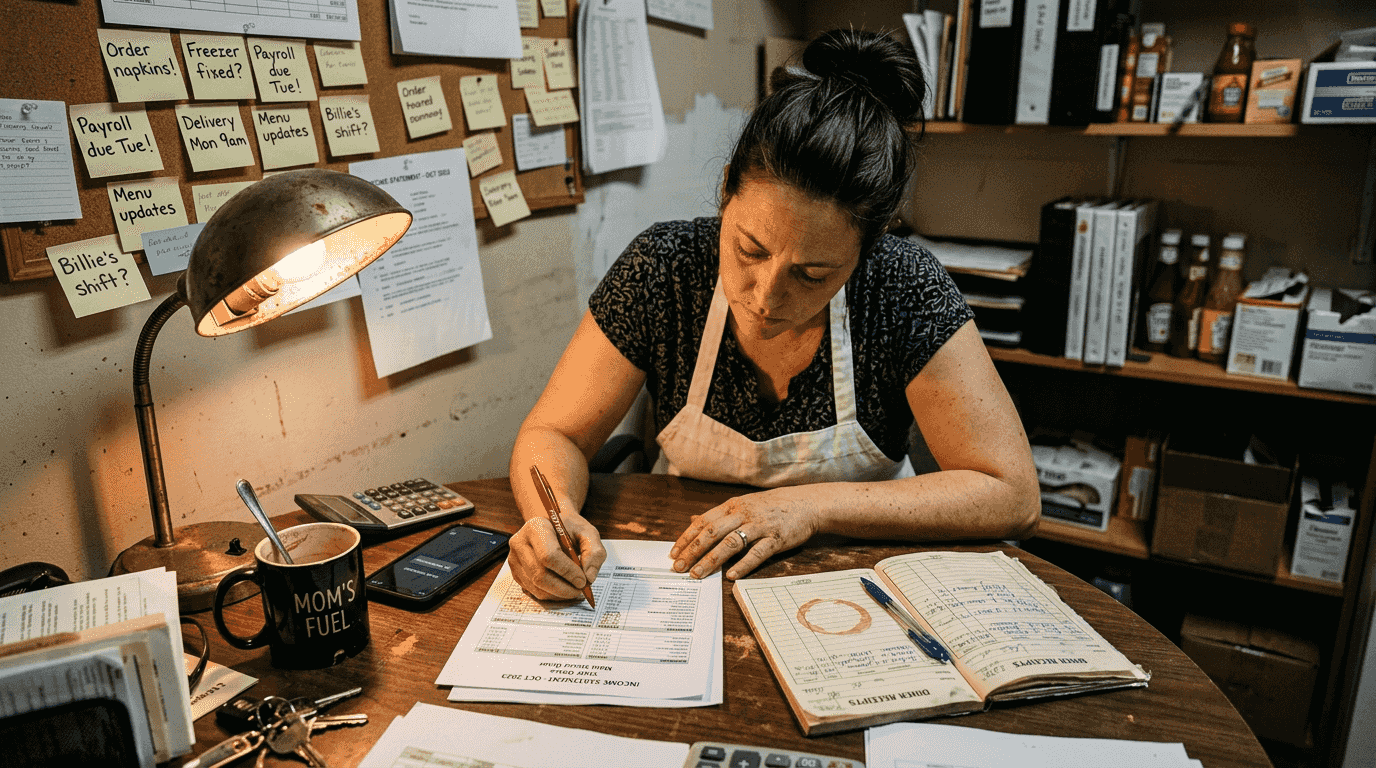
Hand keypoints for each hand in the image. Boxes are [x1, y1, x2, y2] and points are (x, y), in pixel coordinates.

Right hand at [507, 511, 606, 599]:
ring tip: (574, 590)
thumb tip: (589, 577)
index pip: (548, 555)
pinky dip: (552, 596)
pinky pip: (533, 592)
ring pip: (536, 588)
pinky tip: (563, 589)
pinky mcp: (516, 573)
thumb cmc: (569, 529)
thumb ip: (594, 552)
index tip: (583, 580)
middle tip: (581, 590)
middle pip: (540, 575)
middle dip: (564, 588)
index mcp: (536, 527)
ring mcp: (514, 559)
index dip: (567, 572)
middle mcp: (520, 543)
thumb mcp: (588, 532)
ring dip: (559, 595)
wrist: (552, 525)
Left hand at [670, 487, 819, 580]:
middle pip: (712, 533)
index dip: (686, 538)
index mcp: (732, 506)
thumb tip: (692, 521)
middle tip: (678, 568)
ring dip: (711, 560)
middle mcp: (743, 514)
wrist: (806, 504)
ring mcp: (760, 526)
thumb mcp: (742, 505)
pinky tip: (731, 575)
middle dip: (693, 551)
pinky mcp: (776, 539)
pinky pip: (757, 553)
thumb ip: (718, 515)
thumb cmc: (771, 507)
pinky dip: (743, 565)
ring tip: (697, 574)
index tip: (673, 554)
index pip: (703, 522)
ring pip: (730, 543)